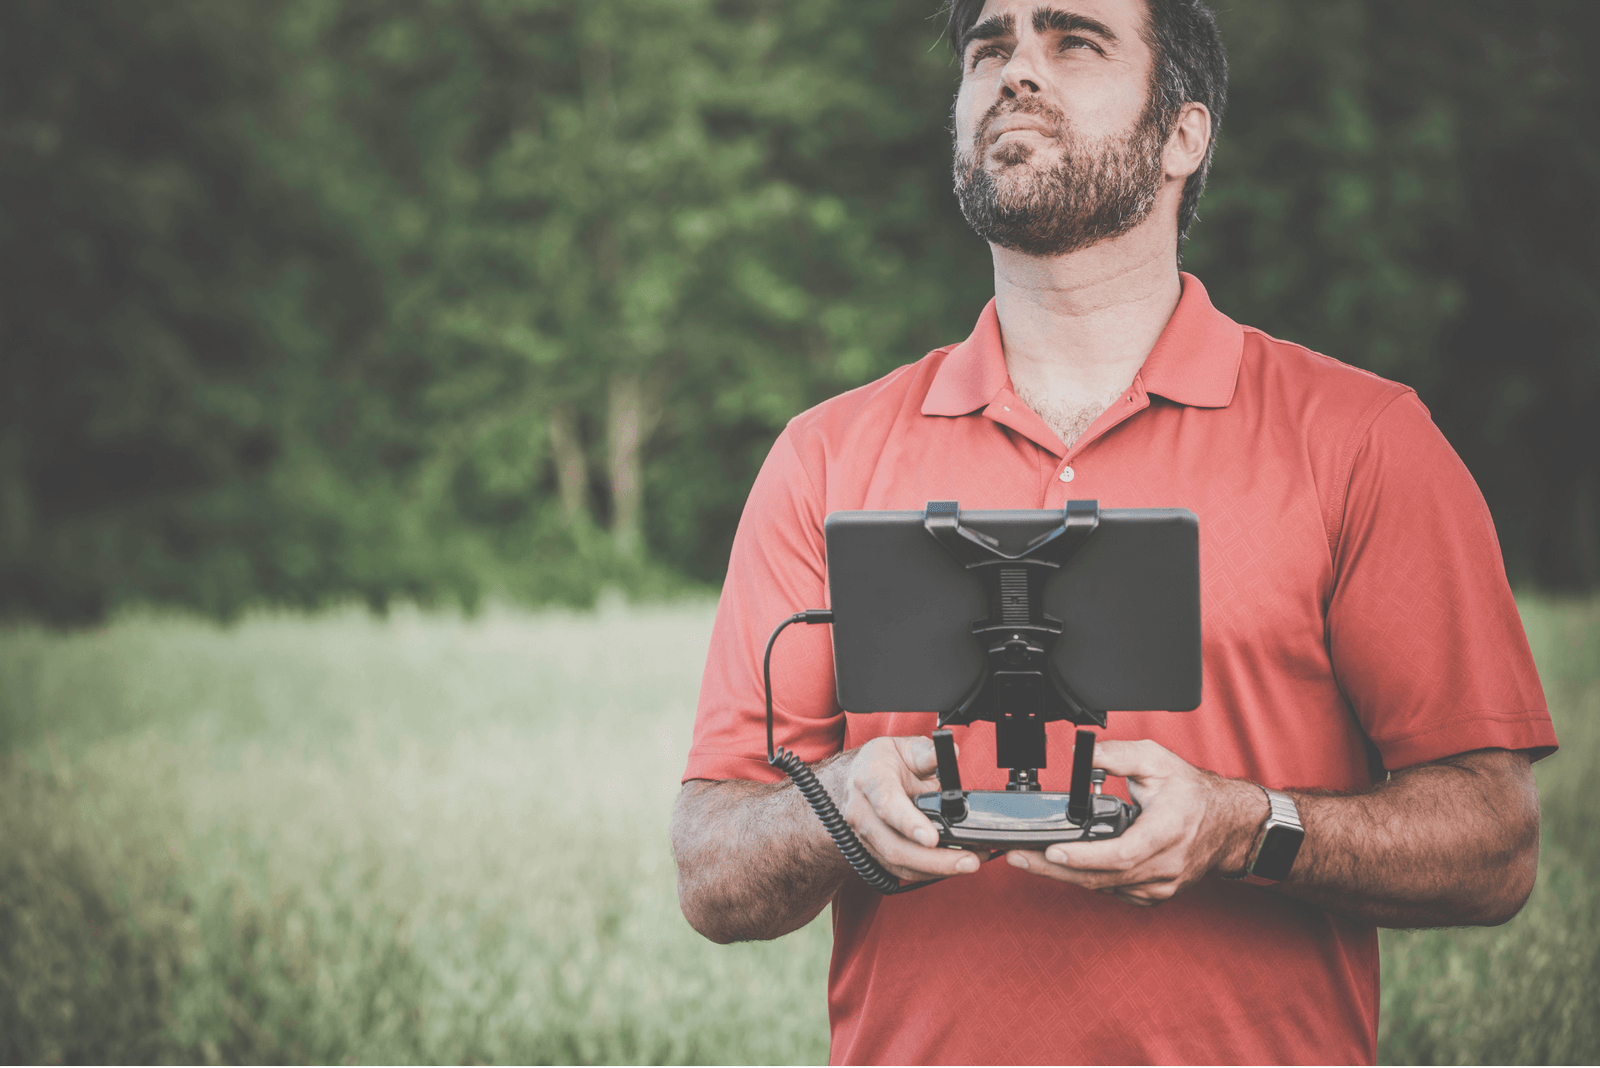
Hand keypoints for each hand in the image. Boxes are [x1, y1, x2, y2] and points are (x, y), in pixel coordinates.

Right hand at [834, 736, 985, 881]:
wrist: (857, 777)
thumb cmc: (882, 763)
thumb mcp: (904, 748)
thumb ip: (927, 753)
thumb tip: (951, 754)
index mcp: (868, 779)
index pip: (887, 804)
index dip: (909, 823)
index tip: (932, 838)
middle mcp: (860, 811)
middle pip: (895, 845)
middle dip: (935, 859)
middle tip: (969, 860)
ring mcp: (863, 836)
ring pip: (898, 863)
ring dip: (936, 869)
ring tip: (969, 863)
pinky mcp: (872, 853)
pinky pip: (900, 871)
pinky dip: (928, 872)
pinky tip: (952, 866)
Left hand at [1004, 739, 1262, 904]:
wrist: (1229, 824)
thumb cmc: (1194, 794)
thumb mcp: (1157, 759)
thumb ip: (1117, 755)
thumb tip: (1081, 753)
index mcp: (1166, 831)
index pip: (1121, 853)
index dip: (1084, 856)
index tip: (1053, 850)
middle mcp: (1164, 865)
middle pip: (1102, 877)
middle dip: (1055, 869)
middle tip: (1019, 858)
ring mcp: (1161, 884)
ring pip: (1104, 889)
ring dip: (1065, 877)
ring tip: (1030, 861)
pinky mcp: (1156, 894)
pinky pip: (1114, 892)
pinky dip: (1087, 881)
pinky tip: (1063, 869)